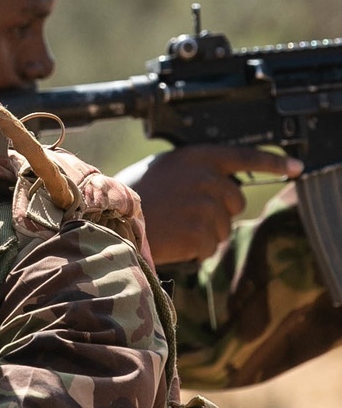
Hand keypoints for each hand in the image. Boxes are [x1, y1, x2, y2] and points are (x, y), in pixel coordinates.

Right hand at [118, 145, 303, 264]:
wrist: (108, 221)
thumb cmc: (130, 196)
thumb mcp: (165, 169)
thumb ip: (197, 172)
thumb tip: (225, 188)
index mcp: (198, 156)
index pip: (246, 157)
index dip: (274, 164)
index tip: (297, 168)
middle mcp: (206, 178)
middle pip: (236, 201)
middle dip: (219, 212)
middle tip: (186, 215)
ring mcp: (205, 207)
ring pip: (224, 228)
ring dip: (204, 233)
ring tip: (172, 228)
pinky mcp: (200, 233)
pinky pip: (210, 247)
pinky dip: (194, 251)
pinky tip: (172, 242)